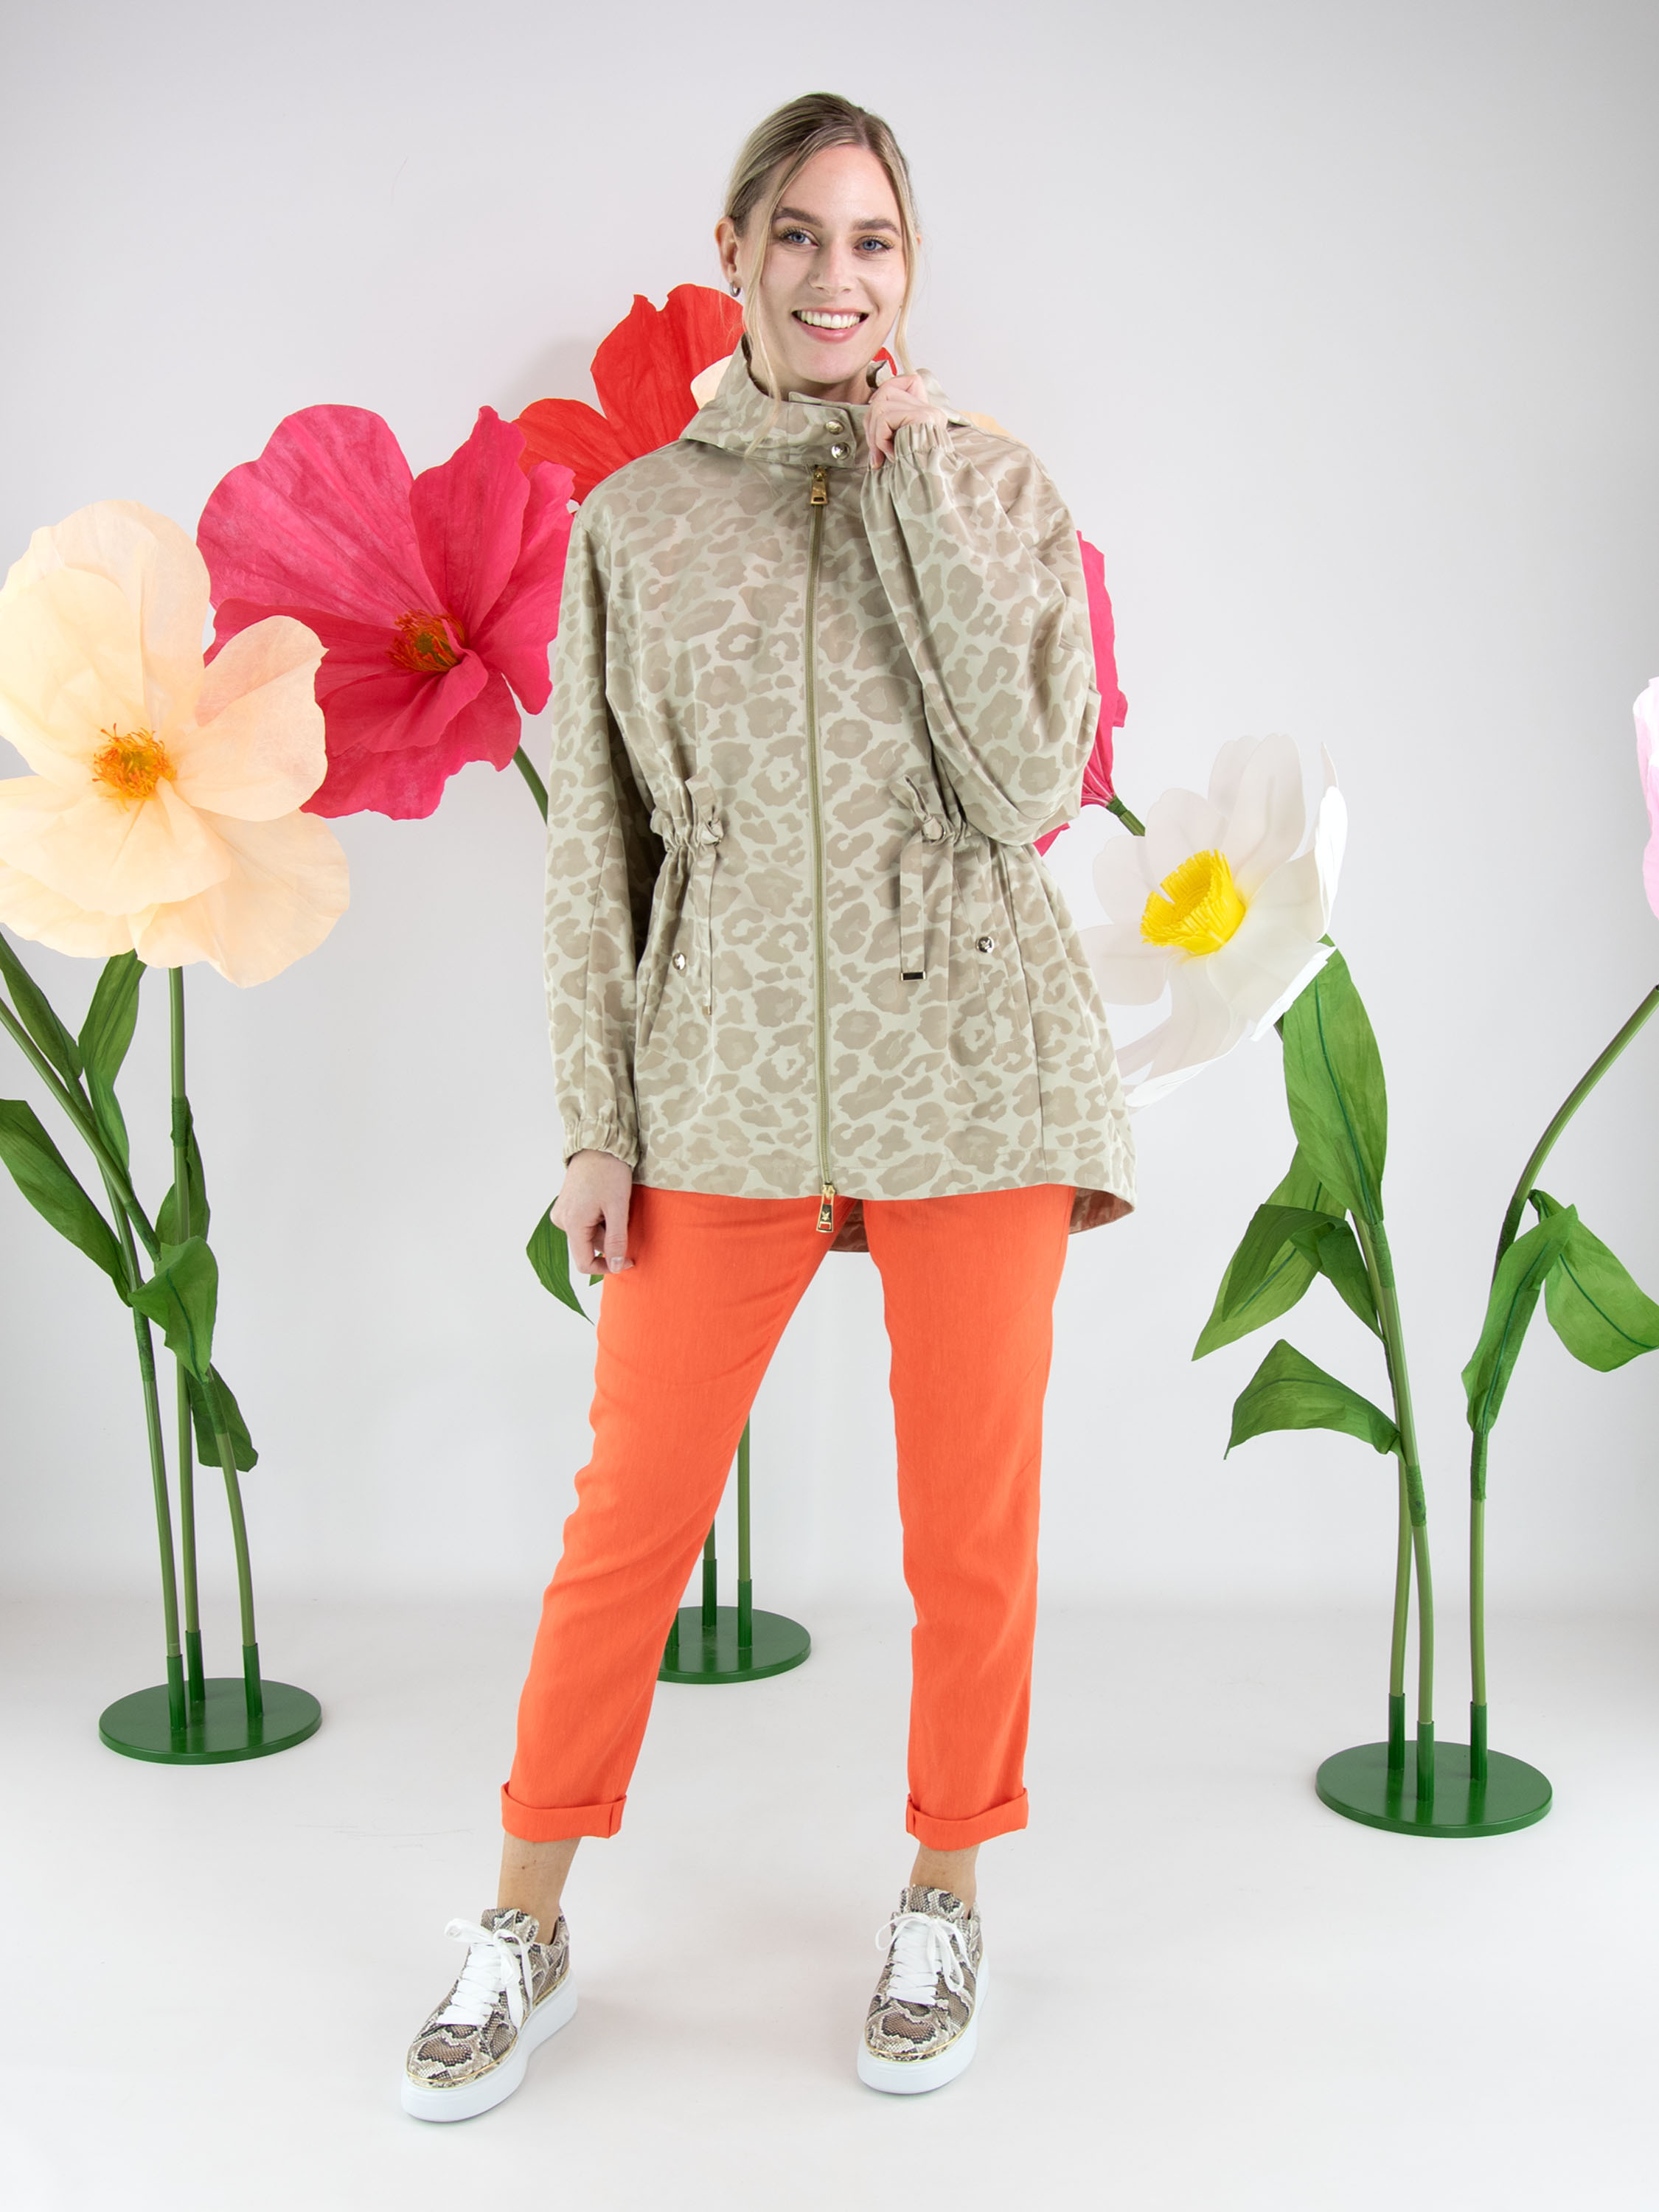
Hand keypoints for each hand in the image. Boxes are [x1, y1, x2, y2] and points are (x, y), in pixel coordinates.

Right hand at [551, 1150, 634, 1273]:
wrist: (597, 1143)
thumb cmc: (608, 1172)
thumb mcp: (617, 1207)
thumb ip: (616, 1240)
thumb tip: (615, 1268)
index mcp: (572, 1224)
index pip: (584, 1263)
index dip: (607, 1267)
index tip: (628, 1259)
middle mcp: (562, 1220)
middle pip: (589, 1246)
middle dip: (610, 1239)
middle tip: (624, 1217)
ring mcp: (562, 1212)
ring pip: (588, 1234)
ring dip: (606, 1227)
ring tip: (614, 1205)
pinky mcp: (567, 1205)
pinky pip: (584, 1223)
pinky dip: (599, 1219)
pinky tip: (606, 1202)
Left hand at [864, 373, 949, 470]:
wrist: (926, 486)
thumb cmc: (910, 473)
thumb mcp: (896, 446)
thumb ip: (888, 427)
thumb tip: (868, 419)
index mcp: (926, 413)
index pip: (906, 380)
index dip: (884, 393)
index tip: (878, 422)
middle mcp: (929, 408)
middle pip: (886, 392)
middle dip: (871, 423)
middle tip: (874, 453)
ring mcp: (927, 411)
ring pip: (881, 404)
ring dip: (874, 434)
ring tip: (882, 456)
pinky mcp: (921, 417)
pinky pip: (885, 418)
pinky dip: (880, 438)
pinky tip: (891, 455)